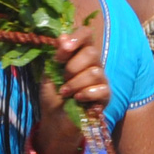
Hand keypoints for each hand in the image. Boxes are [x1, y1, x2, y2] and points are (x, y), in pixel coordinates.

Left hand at [33, 26, 110, 153]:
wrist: (55, 118)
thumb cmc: (52, 94)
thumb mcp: (48, 73)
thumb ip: (55, 56)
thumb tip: (62, 37)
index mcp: (79, 53)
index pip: (86, 34)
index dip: (76, 38)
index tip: (63, 48)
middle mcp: (93, 63)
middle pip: (92, 53)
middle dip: (71, 67)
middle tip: (62, 78)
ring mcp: (101, 79)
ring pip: (94, 72)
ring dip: (75, 84)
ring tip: (65, 93)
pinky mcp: (106, 95)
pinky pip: (101, 89)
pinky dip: (85, 94)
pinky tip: (77, 99)